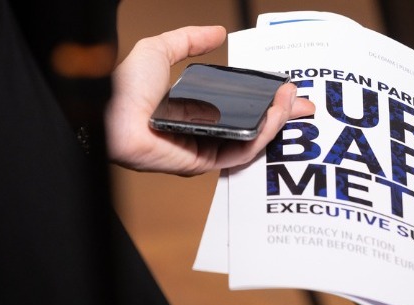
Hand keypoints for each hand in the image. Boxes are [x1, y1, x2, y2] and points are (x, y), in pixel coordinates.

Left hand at [106, 26, 314, 175]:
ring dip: (276, 121)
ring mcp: (204, 150)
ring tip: (291, 100)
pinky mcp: (204, 162)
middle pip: (252, 128)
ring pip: (251, 140)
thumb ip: (188, 41)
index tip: (285, 89)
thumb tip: (217, 33)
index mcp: (195, 113)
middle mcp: (202, 134)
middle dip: (281, 115)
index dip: (265, 101)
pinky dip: (262, 133)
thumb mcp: (160, 51)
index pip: (239, 110)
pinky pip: (241, 151)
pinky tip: (274, 115)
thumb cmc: (124, 88)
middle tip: (302, 101)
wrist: (111, 111)